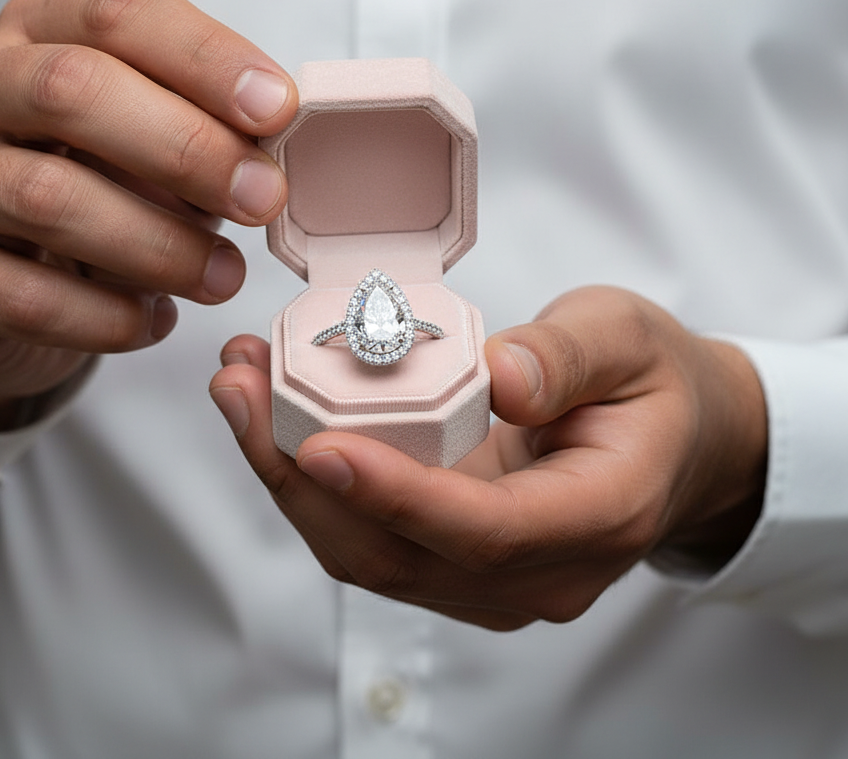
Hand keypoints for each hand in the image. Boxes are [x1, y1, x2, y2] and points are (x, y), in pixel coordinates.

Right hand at [0, 0, 296, 431]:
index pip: (118, 13)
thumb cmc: (98, 187)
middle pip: (72, 89)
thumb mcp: (153, 139)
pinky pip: (27, 297)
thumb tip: (273, 150)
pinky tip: (155, 320)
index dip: (206, 57)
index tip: (278, 109)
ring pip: (49, 199)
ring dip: (160, 244)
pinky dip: (109, 317)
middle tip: (263, 198)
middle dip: (187, 146)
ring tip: (224, 276)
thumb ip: (204, 129)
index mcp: (38, 29)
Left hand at [209, 286, 766, 630]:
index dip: (398, 498)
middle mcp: (538, 571)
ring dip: (289, 478)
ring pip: (368, 553)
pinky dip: (311, 479)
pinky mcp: (453, 556)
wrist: (675, 440)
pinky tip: (272, 412)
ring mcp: (492, 576)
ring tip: (239, 388)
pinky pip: (369, 533)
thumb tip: (500, 378)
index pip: (486, 534)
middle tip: (241, 391)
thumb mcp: (628, 338)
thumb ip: (569, 357)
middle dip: (303, 482)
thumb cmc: (652, 385)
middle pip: (401, 556)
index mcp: (597, 517)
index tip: (321, 447)